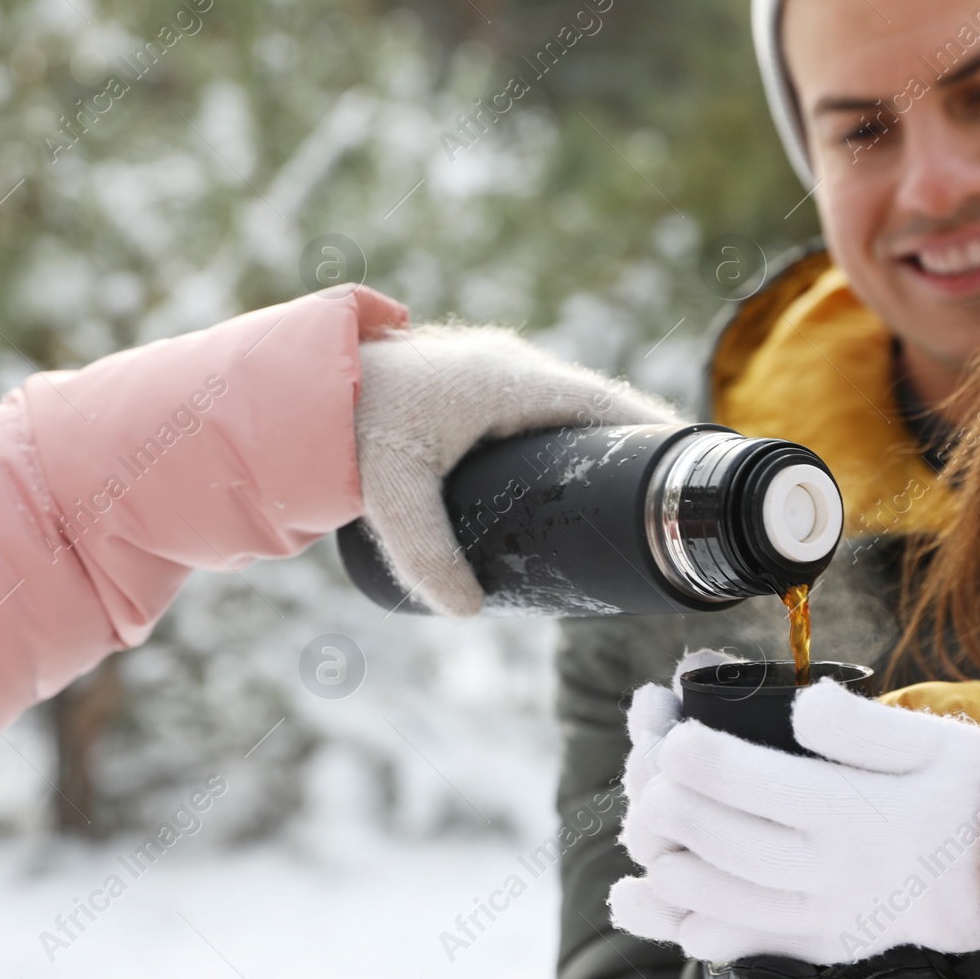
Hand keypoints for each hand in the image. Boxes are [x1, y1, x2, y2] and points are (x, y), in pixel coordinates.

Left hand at [354, 322, 678, 616]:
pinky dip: (561, 431)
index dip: (650, 434)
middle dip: (629, 445)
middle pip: (593, 406)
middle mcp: (509, 366)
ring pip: (563, 405)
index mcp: (510, 380)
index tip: (687, 465)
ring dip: (595, 437)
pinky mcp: (468, 381)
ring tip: (629, 487)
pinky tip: (569, 464)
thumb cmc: (348, 426)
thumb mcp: (392, 495)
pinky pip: (536, 404)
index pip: (605, 404)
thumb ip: (426, 556)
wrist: (292, 382)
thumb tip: (468, 612)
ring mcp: (489, 369)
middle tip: (665, 494)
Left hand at [610, 678, 979, 964]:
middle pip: (718, 838)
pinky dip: (682, 921)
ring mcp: (822, 914)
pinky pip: (738, 941)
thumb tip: (804, 705)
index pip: (746, 780)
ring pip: (716, 895)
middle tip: (645, 772)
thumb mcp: (930, 739)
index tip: (666, 730)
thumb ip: (861, 723)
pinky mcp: (819, 941)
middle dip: (665, 802)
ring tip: (644, 824)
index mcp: (853, 811)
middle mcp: (831, 871)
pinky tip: (646, 896)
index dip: (692, 753)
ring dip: (664, 858)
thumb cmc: (968, 793)